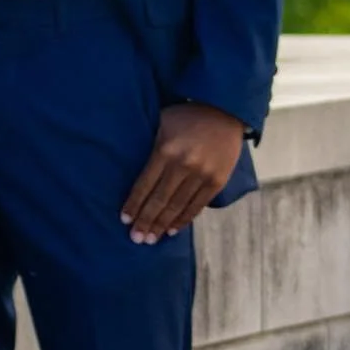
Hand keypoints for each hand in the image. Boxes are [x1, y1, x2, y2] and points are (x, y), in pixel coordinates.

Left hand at [123, 103, 244, 242]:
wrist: (225, 110)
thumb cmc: (186, 116)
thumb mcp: (162, 124)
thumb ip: (151, 149)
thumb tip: (135, 176)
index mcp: (166, 150)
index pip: (144, 185)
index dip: (134, 205)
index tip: (124, 220)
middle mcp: (184, 165)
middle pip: (159, 200)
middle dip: (145, 221)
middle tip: (135, 238)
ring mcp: (202, 175)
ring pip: (177, 207)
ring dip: (162, 225)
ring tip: (150, 239)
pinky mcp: (217, 181)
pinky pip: (197, 206)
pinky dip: (183, 219)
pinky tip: (172, 230)